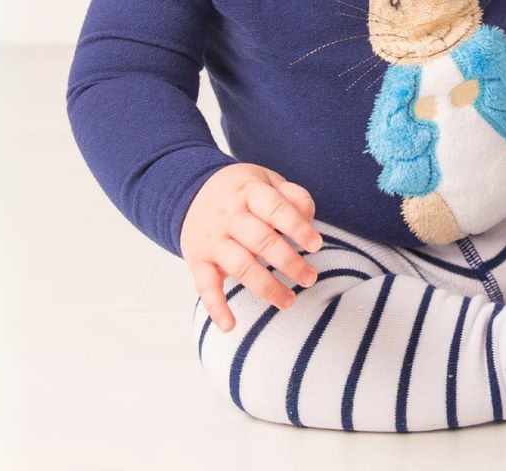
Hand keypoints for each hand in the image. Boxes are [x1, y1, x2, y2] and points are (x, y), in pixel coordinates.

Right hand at [181, 162, 322, 332]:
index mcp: (249, 192)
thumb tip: (308, 221)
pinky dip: (215, 307)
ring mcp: (213, 239)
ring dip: (266, 287)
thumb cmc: (242, 191)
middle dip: (289, 262)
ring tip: (289, 300)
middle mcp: (229, 216)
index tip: (316, 245)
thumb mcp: (267, 180)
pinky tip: (230, 325)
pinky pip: (204, 285)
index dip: (297, 227)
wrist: (189, 191)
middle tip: (310, 278)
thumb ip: (293, 196)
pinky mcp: (198, 260)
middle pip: (261, 240)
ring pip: (239, 265)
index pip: (275, 208)